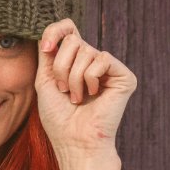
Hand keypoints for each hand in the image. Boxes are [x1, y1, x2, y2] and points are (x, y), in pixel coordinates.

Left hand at [35, 19, 136, 159]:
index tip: (45, 48)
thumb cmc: (58, 118)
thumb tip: (53, 31)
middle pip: (73, 39)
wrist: (74, 141)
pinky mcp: (124, 76)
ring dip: (73, 78)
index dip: (55, 31)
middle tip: (64, 91)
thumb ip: (48, 53)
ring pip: (86, 50)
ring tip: (78, 98)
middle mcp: (93, 62)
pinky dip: (90, 79)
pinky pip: (102, 59)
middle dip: (61, 66)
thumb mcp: (45, 80)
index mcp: (75, 61)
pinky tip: (94, 96)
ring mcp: (109, 69)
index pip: (68, 29)